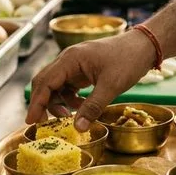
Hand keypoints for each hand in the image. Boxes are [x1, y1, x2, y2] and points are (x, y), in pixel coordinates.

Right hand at [27, 30, 156, 130]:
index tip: (31, 121)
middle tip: (46, 124)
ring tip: (69, 117)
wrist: (144, 46)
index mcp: (70, 59)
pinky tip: (82, 107)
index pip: (45, 83)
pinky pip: (69, 86)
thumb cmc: (128, 60)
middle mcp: (68, 60)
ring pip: (57, 86)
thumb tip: (77, 127)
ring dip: (59, 103)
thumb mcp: (111, 86)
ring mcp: (75, 65)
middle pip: (45, 83)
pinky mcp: (83, 70)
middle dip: (44, 104)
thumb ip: (93, 107)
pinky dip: (71, 99)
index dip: (37, 103)